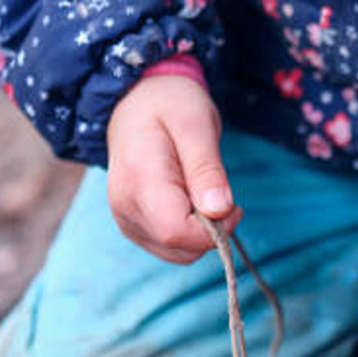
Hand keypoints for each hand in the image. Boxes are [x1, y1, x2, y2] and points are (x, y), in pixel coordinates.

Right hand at [105, 74, 242, 262]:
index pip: (178, 233)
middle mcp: (125, 207)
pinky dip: (190, 232)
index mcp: (138, 181)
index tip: (231, 205)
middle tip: (216, 191)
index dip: (214, 230)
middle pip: (180, 248)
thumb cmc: (170, 105)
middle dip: (211, 230)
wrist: (136, 101)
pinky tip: (189, 201)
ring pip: (178, 253)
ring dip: (202, 232)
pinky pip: (171, 247)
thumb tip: (220, 211)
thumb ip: (207, 169)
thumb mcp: (196, 124)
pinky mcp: (133, 225)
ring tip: (200, 191)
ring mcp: (126, 219)